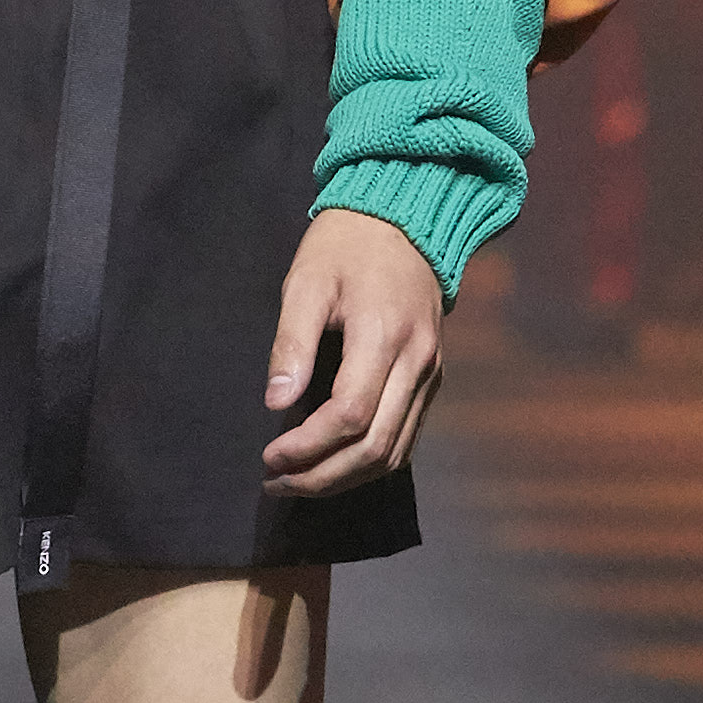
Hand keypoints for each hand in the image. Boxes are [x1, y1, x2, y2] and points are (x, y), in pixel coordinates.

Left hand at [261, 209, 444, 491]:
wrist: (403, 221)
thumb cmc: (344, 248)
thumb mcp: (305, 283)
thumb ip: (291, 343)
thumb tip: (275, 404)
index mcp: (384, 336)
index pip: (351, 415)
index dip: (308, 447)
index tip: (269, 456)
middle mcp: (417, 362)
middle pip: (376, 446)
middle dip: (323, 476)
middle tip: (277, 482)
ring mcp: (431, 374)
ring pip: (396, 452)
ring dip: (346, 479)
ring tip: (299, 481)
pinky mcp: (432, 379)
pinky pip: (407, 437)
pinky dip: (370, 462)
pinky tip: (334, 466)